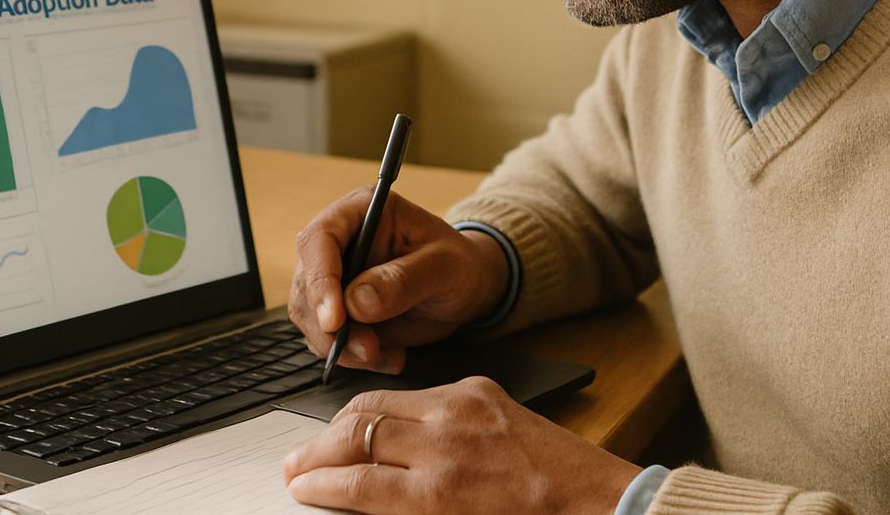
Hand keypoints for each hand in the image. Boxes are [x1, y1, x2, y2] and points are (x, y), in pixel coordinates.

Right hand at [283, 377, 639, 514]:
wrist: (595, 501)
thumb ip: (402, 514)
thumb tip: (357, 500)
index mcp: (438, 494)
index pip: (354, 483)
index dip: (317, 486)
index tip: (298, 489)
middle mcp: (445, 443)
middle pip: (356, 435)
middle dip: (315, 452)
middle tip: (294, 466)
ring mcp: (461, 406)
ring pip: (378, 403)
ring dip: (341, 424)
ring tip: (318, 442)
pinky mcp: (478, 388)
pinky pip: (416, 392)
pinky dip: (387, 407)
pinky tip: (372, 421)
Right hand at [289, 190, 509, 372]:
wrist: (465, 289)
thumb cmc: (459, 265)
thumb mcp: (445, 267)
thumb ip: (403, 280)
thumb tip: (355, 302)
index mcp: (360, 211)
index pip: (319, 239)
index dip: (320, 280)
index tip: (335, 320)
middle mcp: (339, 242)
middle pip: (307, 283)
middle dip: (331, 326)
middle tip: (369, 349)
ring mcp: (335, 277)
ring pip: (311, 317)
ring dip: (342, 346)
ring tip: (385, 355)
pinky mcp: (338, 310)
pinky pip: (327, 340)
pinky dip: (353, 357)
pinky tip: (388, 356)